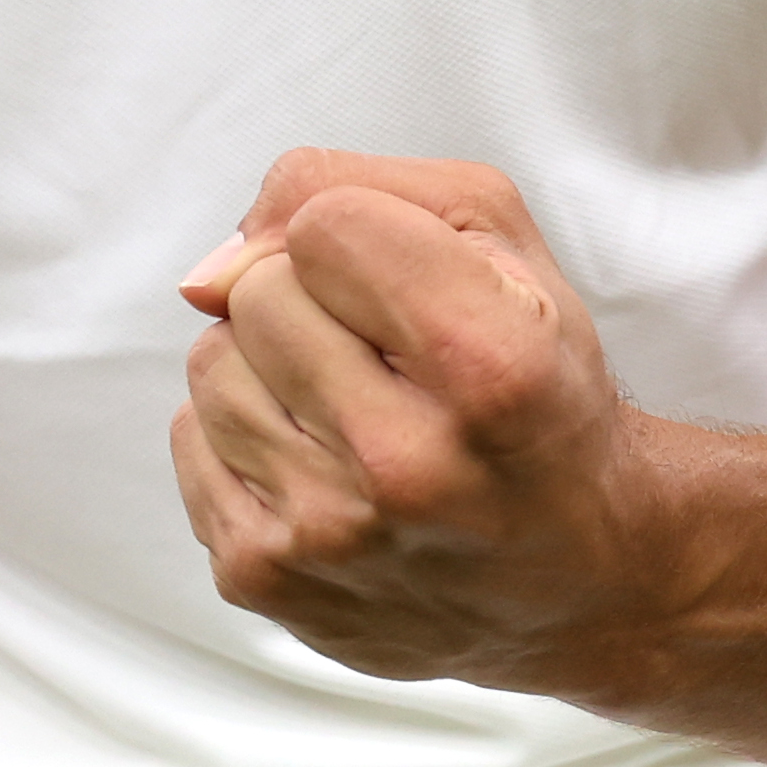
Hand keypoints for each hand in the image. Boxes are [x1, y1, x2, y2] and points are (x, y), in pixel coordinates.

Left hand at [168, 151, 671, 696]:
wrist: (577, 572)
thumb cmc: (538, 392)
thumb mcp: (501, 246)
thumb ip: (359, 188)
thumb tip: (214, 270)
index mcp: (489, 367)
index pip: (325, 225)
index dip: (359, 234)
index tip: (405, 285)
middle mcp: (405, 462)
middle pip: (258, 293)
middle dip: (313, 300)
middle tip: (387, 356)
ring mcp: (326, 532)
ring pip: (212, 362)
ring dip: (270, 367)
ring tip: (353, 407)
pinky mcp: (265, 577)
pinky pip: (190, 438)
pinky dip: (244, 433)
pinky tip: (320, 460)